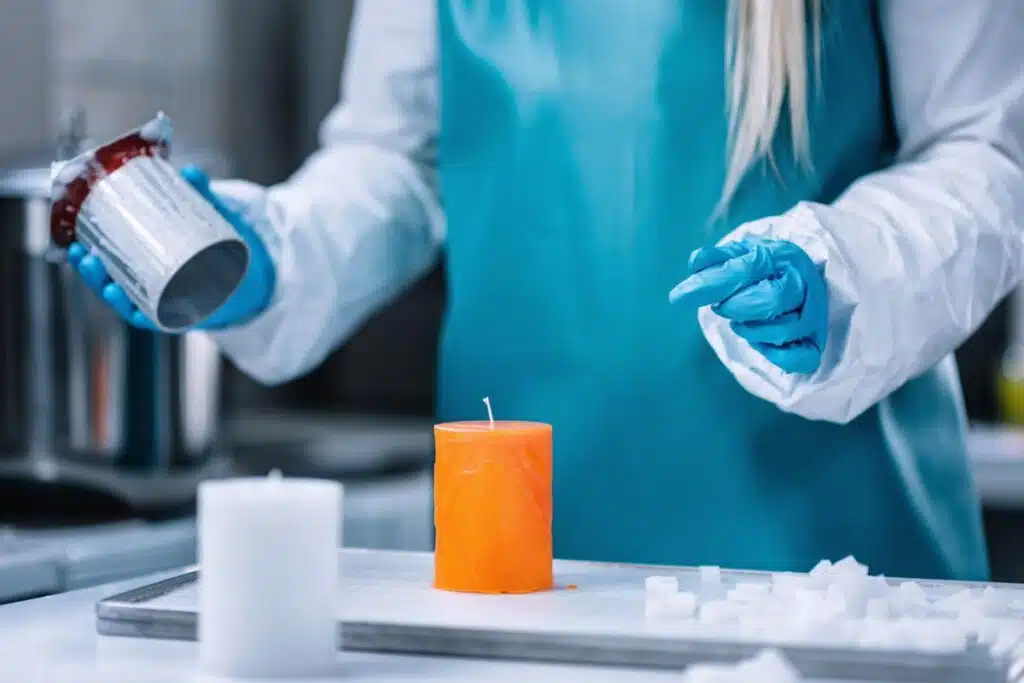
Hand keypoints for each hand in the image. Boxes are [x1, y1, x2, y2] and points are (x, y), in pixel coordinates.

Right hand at [68, 166, 274, 331]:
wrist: (257, 280)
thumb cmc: (226, 249)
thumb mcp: (211, 220)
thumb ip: (202, 198)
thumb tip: (192, 172)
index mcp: (147, 264)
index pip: (110, 261)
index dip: (89, 254)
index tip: (75, 242)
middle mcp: (152, 287)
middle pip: (113, 283)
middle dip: (95, 275)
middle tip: (85, 258)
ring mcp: (167, 303)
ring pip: (132, 303)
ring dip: (114, 296)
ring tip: (108, 284)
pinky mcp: (186, 315)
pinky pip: (162, 320)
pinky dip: (146, 317)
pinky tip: (133, 310)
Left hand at [669, 238, 827, 373]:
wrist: (800, 277)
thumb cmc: (764, 268)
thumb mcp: (740, 255)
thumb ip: (716, 259)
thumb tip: (695, 262)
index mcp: (781, 256)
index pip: (745, 270)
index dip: (710, 284)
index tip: (678, 297)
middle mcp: (802, 283)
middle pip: (771, 300)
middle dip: (736, 308)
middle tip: (721, 307)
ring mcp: (812, 315)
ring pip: (784, 330)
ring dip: (752, 331)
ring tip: (741, 322)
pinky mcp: (815, 341)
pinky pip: (802, 358)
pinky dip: (778, 356)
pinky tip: (762, 344)